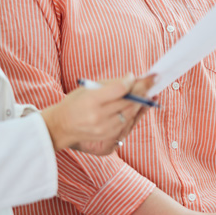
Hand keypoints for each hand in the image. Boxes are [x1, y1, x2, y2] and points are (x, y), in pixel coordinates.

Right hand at [40, 74, 154, 153]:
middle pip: (129, 102)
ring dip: (143, 102)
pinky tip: (144, 105)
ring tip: (151, 91)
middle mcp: (99, 117)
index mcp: (92, 100)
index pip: (120, 89)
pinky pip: (128, 124)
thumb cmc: (75, 103)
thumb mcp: (88, 88)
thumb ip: (111, 84)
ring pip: (131, 114)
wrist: (61, 127)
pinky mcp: (109, 138)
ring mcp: (105, 130)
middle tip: (154, 80)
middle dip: (143, 90)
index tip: (138, 76)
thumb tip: (133, 79)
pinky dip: (137, 113)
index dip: (131, 81)